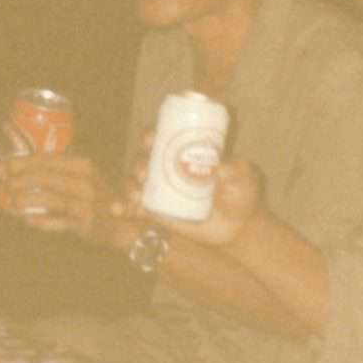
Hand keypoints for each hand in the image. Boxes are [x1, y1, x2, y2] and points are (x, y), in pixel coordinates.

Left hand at [0, 153, 137, 247]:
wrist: (125, 222)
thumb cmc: (98, 196)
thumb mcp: (83, 176)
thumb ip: (56, 172)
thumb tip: (18, 170)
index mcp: (83, 164)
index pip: (47, 159)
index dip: (22, 163)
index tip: (3, 166)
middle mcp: (85, 180)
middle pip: (45, 177)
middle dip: (20, 180)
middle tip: (3, 184)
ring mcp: (86, 202)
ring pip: (49, 198)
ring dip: (26, 199)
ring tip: (11, 201)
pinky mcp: (85, 223)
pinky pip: (57, 222)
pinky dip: (42, 221)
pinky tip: (29, 220)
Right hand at [120, 142, 261, 247]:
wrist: (238, 226)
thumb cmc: (241, 193)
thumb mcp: (244, 177)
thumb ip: (237, 170)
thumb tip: (221, 168)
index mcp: (183, 151)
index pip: (160, 137)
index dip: (150, 135)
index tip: (150, 140)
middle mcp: (166, 168)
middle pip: (142, 159)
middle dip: (138, 163)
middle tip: (145, 173)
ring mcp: (159, 191)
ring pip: (135, 182)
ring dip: (129, 185)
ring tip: (136, 195)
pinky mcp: (156, 212)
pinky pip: (134, 208)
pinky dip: (123, 207)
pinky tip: (118, 210)